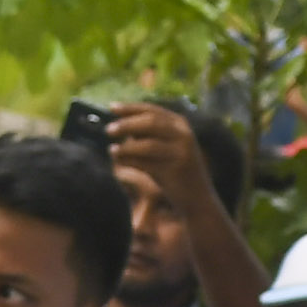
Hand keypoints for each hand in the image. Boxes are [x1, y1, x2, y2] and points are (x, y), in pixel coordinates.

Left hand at [108, 101, 222, 217]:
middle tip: (109, 129)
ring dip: (126, 146)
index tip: (112, 108)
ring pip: (147, 144)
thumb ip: (148, 134)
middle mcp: (183, 135)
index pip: (152, 110)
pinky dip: (130, 160)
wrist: (197, 198)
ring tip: (112, 150)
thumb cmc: (175, 171)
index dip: (130, 108)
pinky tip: (119, 160)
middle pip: (150, 123)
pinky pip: (147, 163)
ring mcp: (181, 152)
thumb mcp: (167, 147)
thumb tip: (119, 124)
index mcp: (180, 124)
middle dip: (127, 124)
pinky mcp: (175, 171)